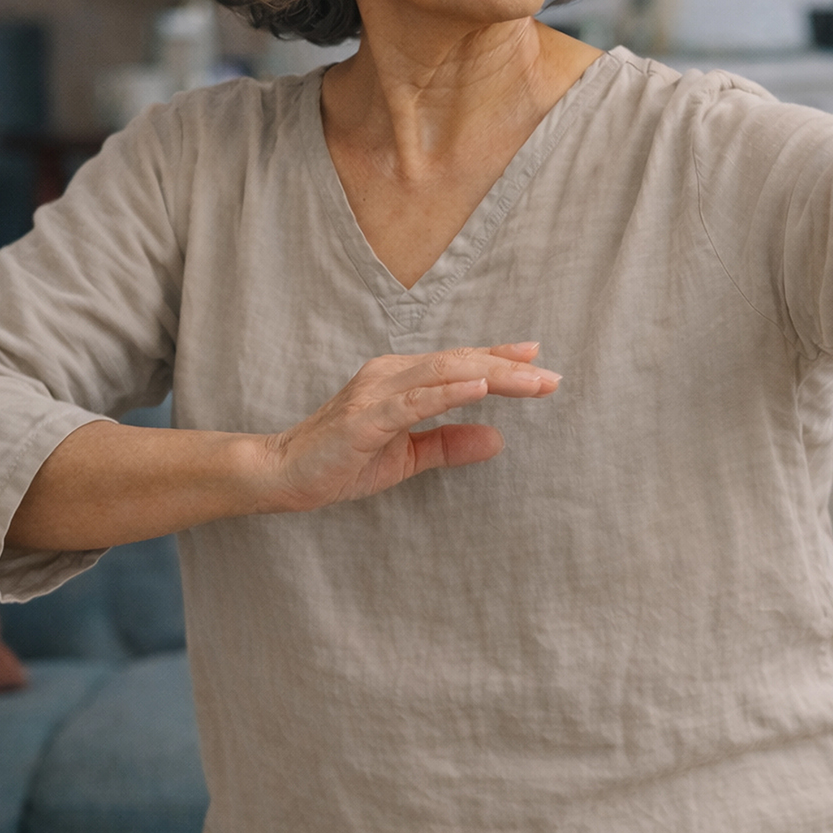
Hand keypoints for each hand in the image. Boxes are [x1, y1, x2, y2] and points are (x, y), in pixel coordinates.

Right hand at [261, 342, 560, 511]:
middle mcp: (391, 375)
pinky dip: (449, 392)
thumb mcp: (406, 458)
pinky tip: (480, 389)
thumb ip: (448, 445)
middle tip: (551, 377)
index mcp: (400, 380)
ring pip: (444, 374)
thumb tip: (498, 441)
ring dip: (492, 375)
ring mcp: (377, 393)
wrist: (280, 475)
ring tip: (531, 380)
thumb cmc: (338, 462)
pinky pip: (414, 401)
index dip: (499, 358)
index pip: (459, 364)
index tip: (538, 357)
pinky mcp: (365, 418)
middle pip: (460, 363)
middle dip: (509, 368)